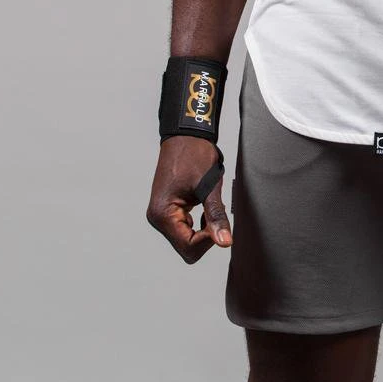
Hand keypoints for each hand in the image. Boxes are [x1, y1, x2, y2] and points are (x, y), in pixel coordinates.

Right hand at [146, 136, 232, 263]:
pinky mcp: (169, 210)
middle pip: (186, 246)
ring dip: (203, 228)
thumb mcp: (208, 186)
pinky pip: (185, 228)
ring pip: (187, 239)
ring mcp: (162, 214)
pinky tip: (205, 206)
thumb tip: (224, 241)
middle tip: (216, 212)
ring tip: (209, 204)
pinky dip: (199, 223)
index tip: (219, 222)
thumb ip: (216, 216)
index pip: (188, 247)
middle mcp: (158, 218)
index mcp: (162, 214)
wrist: (186, 134)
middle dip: (205, 235)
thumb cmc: (194, 154)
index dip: (208, 239)